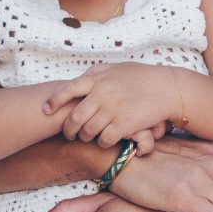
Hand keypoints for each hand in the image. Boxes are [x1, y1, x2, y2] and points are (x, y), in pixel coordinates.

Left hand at [45, 62, 182, 147]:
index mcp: (97, 78)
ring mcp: (112, 109)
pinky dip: (101, 143)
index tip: (45, 110)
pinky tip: (104, 141)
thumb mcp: (117, 68)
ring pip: (88, 131)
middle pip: (75, 117)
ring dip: (85, 137)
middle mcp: (102, 93)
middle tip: (69, 134)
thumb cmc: (142, 77)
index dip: (54, 102)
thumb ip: (97, 72)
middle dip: (69, 129)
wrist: (167, 88)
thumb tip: (81, 77)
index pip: (67, 90)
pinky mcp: (124, 124)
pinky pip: (104, 139)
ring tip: (87, 138)